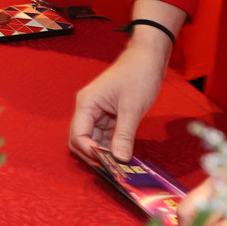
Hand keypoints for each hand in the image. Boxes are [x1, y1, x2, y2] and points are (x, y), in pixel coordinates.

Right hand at [69, 0, 184, 162]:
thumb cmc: (138, 75)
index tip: (109, 164)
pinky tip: (123, 153)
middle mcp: (87, 109)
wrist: (148, 57)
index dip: (90, 152)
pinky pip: (105, 134)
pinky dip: (112, 144)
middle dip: (94, 154)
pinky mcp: (109, 114)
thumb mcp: (132, 108)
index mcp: (86, 104)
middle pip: (81, 139)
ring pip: (94, 139)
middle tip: (113, 168)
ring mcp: (97, 112)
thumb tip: (119, 160)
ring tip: (120, 164)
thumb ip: (123, 135)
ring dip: (104, 151)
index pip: (78, 136)